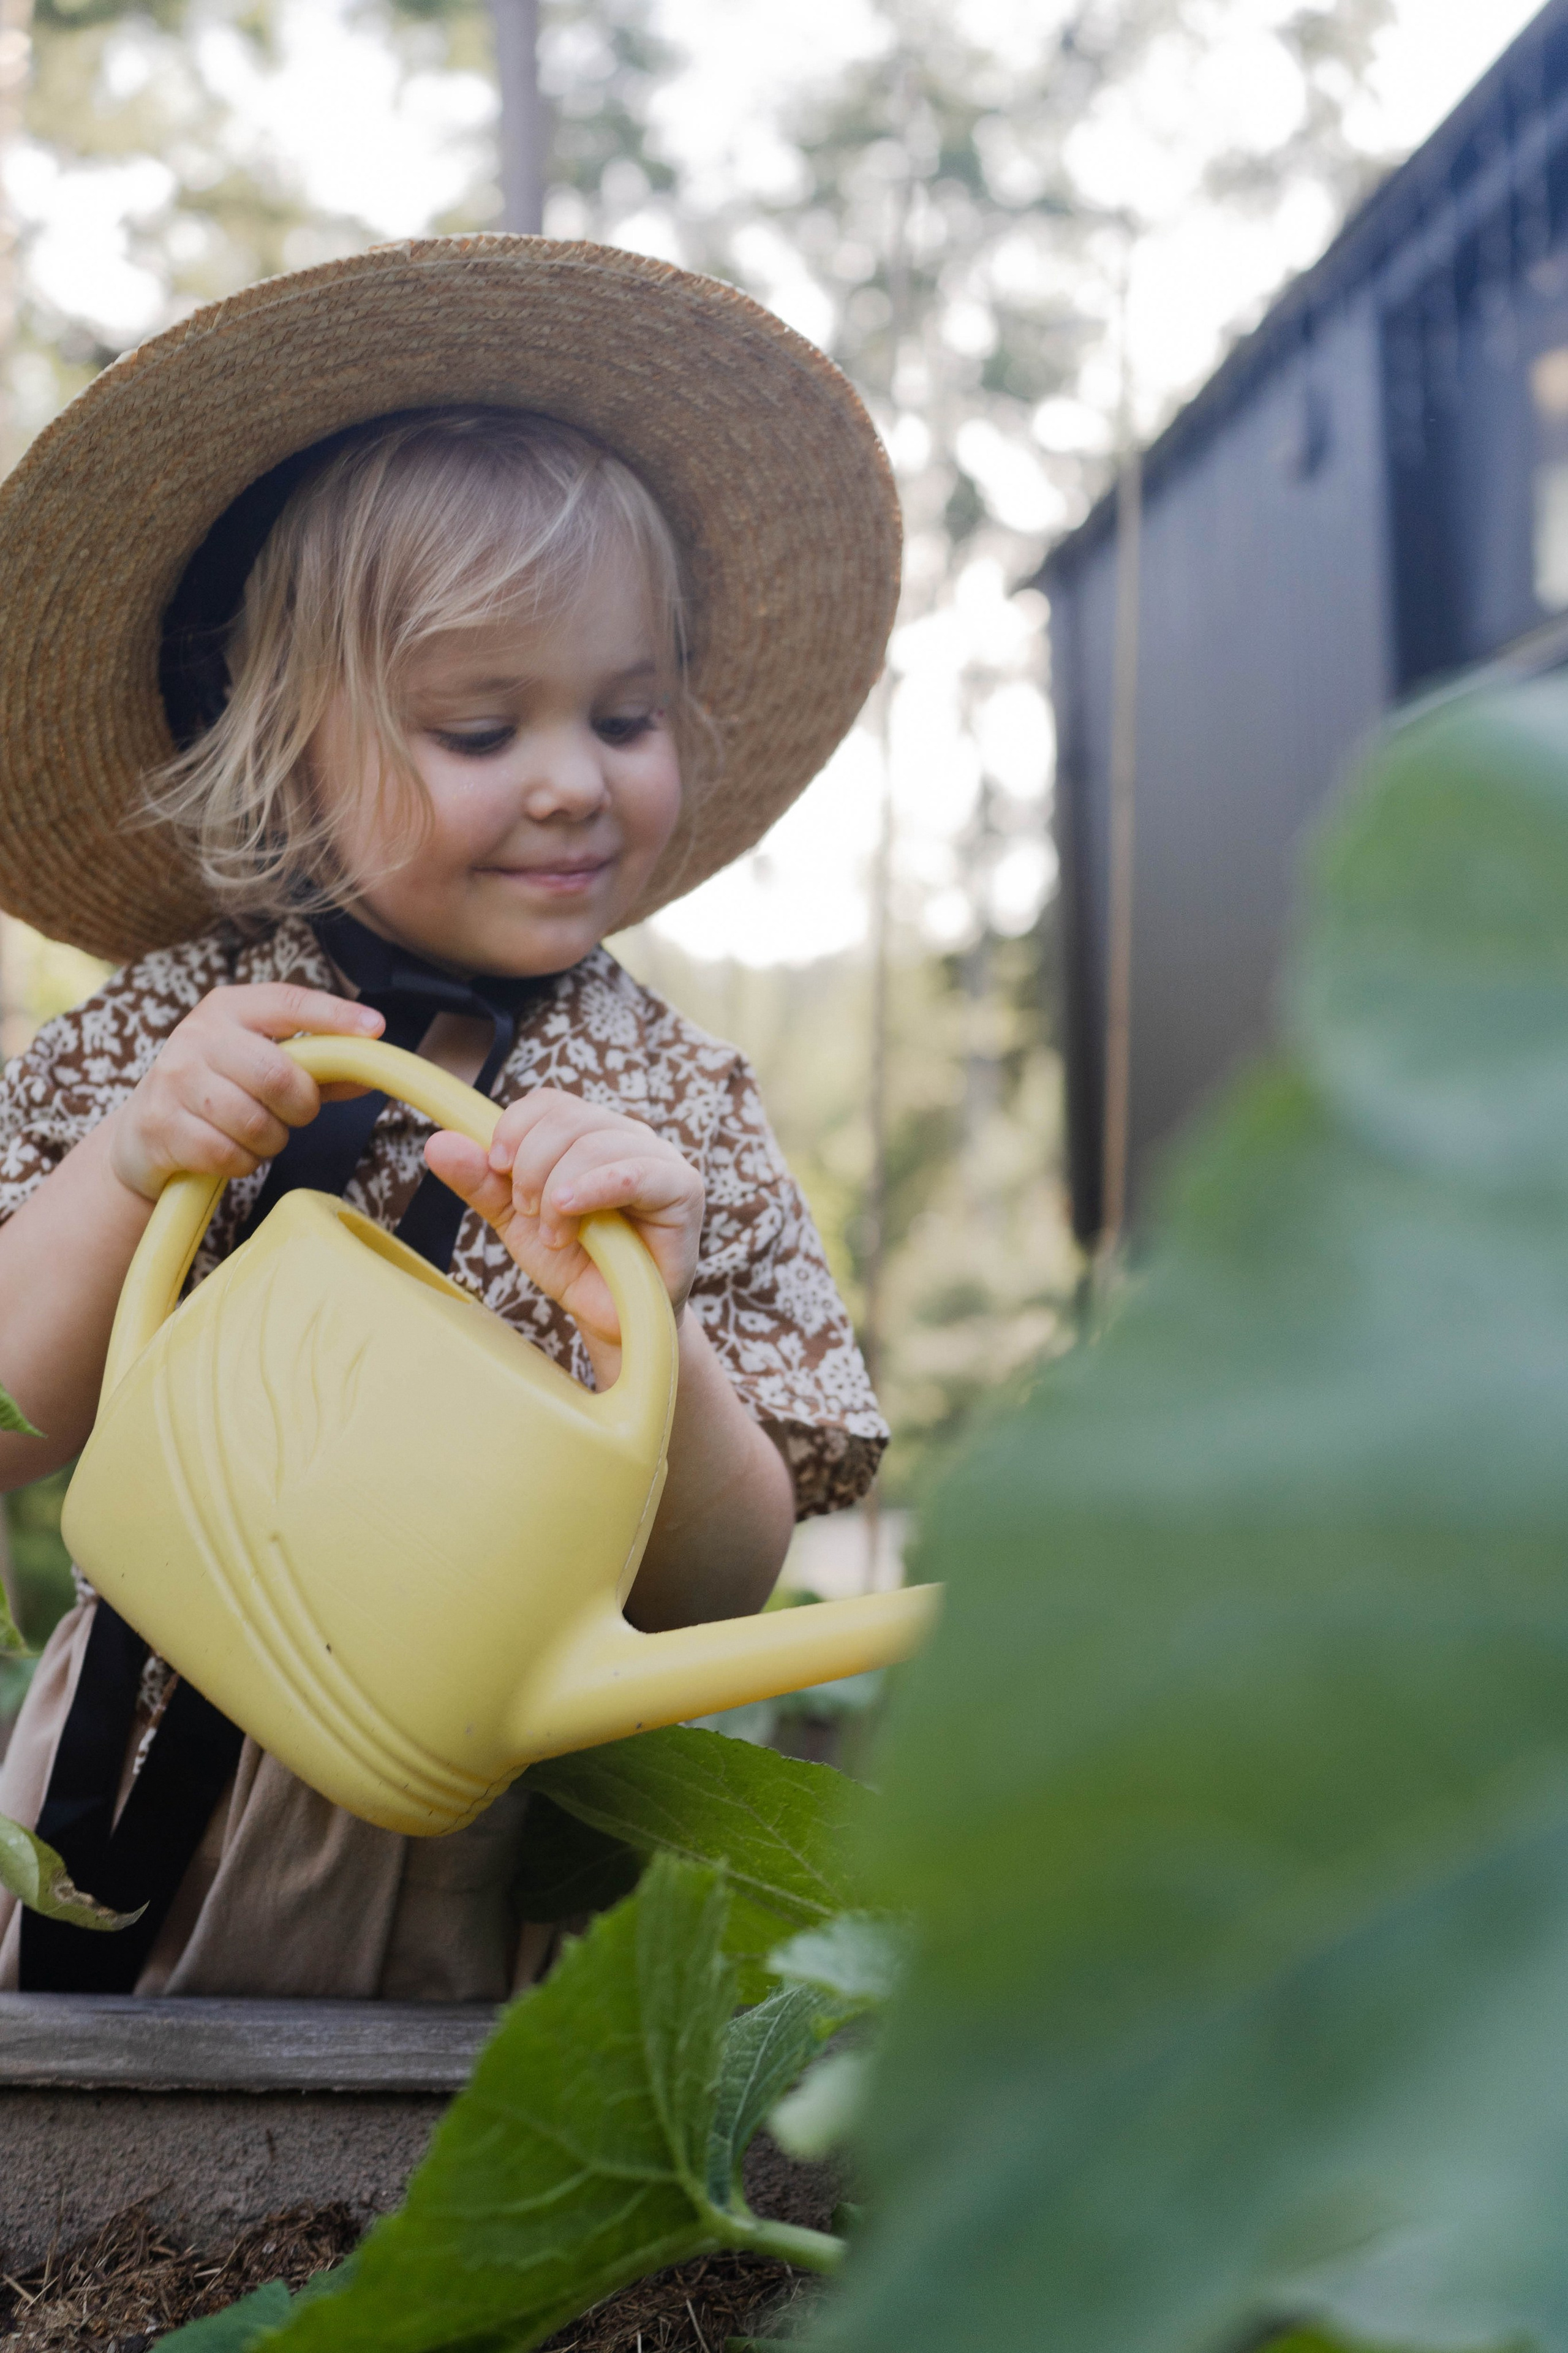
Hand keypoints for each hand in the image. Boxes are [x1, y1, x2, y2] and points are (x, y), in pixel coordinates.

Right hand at [107, 984, 384, 1202]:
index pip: (288, 1003)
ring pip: (256, 1122)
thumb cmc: (218, 1094)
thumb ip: (317, 1070)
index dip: (334, 1016)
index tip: (374, 1028)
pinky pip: (229, 1154)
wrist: (141, 1135)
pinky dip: (242, 1162)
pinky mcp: (160, 1125)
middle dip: (300, 1106)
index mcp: (229, 1008)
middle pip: (277, 1075)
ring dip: (270, 1140)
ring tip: (256, 1133)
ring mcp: (173, 1079)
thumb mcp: (260, 1068)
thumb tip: (371, 1073)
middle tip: (294, 1114)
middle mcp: (197, 1035)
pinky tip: (229, 1151)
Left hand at [424, 1089, 703, 1353]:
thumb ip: (482, 1183)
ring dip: (557, 1188)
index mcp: (589, 1133)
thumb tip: (437, 1143)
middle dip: (530, 1165)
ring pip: (594, 1141)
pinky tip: (570, 1212)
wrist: (613, 1321)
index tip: (496, 1168)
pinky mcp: (683, 1188)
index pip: (549, 1102)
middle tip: (527, 1213)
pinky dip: (593, 1187)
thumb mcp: (517, 1221)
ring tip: (556, 1233)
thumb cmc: (576, 1265)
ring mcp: (658, 1158)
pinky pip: (635, 1170)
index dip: (514, 1127)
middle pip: (567, 1117)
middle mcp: (626, 1136)